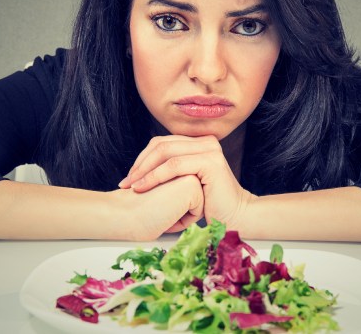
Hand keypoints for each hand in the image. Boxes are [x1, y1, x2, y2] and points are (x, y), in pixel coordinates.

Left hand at [118, 135, 254, 229]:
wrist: (235, 218)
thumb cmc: (209, 205)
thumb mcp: (187, 183)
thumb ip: (173, 170)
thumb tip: (144, 167)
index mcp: (199, 143)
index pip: (162, 142)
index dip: (142, 158)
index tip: (130, 177)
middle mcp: (206, 141)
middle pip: (161, 144)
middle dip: (140, 163)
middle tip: (126, 182)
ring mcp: (209, 149)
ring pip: (165, 153)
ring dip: (144, 170)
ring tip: (131, 186)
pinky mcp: (210, 162)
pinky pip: (174, 166)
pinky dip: (155, 176)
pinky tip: (143, 187)